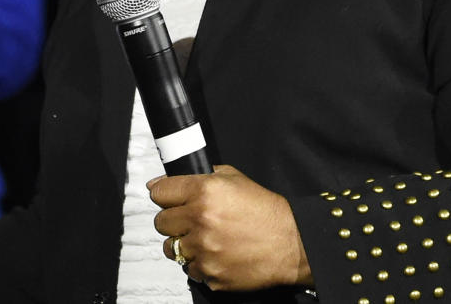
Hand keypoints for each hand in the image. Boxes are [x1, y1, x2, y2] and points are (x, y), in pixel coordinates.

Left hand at [149, 165, 311, 290]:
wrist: (290, 243)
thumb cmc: (266, 212)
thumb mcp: (235, 179)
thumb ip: (201, 176)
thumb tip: (164, 181)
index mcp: (205, 192)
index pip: (159, 193)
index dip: (164, 194)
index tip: (168, 198)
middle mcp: (200, 220)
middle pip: (161, 222)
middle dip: (174, 220)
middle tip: (191, 219)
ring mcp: (203, 250)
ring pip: (170, 248)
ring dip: (183, 243)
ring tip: (205, 238)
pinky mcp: (209, 273)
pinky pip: (188, 269)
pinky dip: (199, 263)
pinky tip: (216, 253)